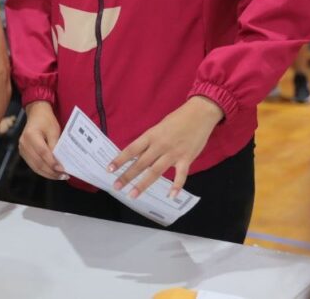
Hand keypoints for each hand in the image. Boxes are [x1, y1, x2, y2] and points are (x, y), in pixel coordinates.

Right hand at [18, 101, 68, 180]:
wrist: (37, 114)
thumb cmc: (46, 121)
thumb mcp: (54, 131)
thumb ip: (55, 146)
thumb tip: (59, 163)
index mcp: (30, 135)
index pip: (42, 152)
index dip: (52, 163)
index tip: (62, 170)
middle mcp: (23, 143)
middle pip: (38, 162)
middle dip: (52, 171)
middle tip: (64, 176)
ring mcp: (22, 149)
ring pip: (35, 167)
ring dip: (48, 174)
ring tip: (60, 176)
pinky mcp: (23, 153)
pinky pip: (33, 166)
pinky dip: (43, 171)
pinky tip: (52, 173)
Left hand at [109, 96, 223, 198]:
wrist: (200, 113)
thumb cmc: (177, 119)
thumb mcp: (158, 127)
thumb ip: (149, 142)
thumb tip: (137, 157)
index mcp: (151, 135)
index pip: (131, 149)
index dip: (120, 160)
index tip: (109, 169)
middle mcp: (160, 145)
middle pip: (141, 163)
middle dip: (127, 176)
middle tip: (116, 187)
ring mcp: (173, 153)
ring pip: (156, 171)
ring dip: (143, 184)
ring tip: (132, 194)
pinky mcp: (187, 158)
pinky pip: (181, 175)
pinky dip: (176, 186)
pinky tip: (171, 196)